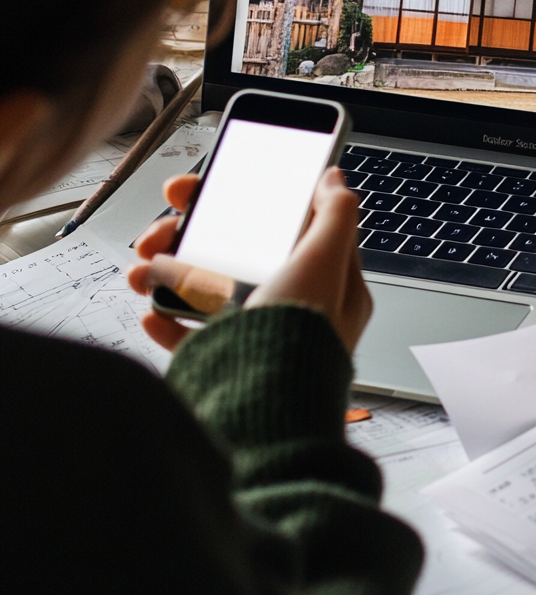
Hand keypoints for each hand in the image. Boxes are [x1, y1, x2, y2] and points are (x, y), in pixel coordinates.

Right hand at [129, 168, 371, 354]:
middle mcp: (296, 306)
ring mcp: (261, 336)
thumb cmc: (300, 339)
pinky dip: (168, 321)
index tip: (202, 189)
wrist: (265, 416)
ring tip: (142, 274)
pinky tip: (153, 314)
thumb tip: (334, 178)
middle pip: (239, 255)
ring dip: (169, 274)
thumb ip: (335, 215)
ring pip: (209, 291)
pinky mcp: (229, 365)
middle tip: (157, 233)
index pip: (286, 225)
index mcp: (329, 282)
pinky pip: (192, 336)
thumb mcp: (325, 262)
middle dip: (190, 237)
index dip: (246, 201)